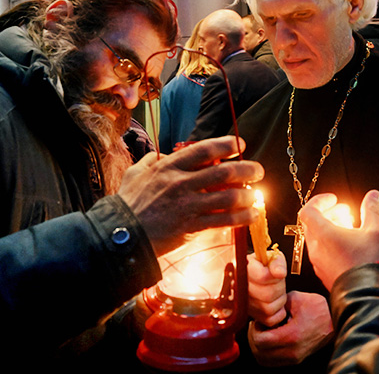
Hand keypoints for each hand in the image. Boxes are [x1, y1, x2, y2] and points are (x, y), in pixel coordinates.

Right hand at [117, 136, 261, 255]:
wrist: (120, 235)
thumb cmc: (127, 204)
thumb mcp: (135, 173)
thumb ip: (152, 161)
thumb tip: (162, 155)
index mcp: (169, 167)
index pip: (205, 149)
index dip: (226, 144)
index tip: (239, 144)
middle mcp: (181, 183)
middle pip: (224, 171)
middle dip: (247, 169)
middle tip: (257, 170)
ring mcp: (188, 205)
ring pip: (229, 196)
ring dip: (248, 195)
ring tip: (255, 195)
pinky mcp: (191, 226)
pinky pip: (224, 220)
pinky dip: (242, 217)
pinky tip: (252, 215)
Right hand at [248, 249, 287, 326]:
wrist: (257, 274)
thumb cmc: (265, 266)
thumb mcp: (272, 257)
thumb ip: (277, 262)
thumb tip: (279, 273)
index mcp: (243, 269)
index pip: (263, 277)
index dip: (275, 276)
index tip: (277, 273)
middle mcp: (239, 288)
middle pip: (268, 294)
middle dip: (280, 288)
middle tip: (278, 282)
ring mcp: (244, 304)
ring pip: (269, 308)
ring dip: (279, 300)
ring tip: (276, 291)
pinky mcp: (251, 316)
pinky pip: (270, 319)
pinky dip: (278, 312)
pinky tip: (275, 302)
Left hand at [248, 291, 333, 365]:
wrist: (334, 320)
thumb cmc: (318, 308)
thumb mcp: (295, 298)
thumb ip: (277, 303)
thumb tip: (263, 306)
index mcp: (292, 335)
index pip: (260, 341)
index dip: (254, 330)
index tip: (259, 321)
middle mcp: (292, 351)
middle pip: (259, 353)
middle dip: (254, 338)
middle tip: (258, 327)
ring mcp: (294, 357)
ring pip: (264, 360)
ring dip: (259, 347)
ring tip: (264, 333)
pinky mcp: (296, 359)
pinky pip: (272, 362)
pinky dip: (266, 353)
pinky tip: (270, 340)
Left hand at [300, 190, 378, 290]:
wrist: (368, 297)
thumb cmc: (370, 264)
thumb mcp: (375, 231)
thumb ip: (371, 210)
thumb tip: (373, 195)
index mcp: (324, 235)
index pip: (308, 210)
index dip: (319, 201)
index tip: (334, 200)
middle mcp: (317, 249)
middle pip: (311, 224)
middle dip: (328, 214)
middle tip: (344, 211)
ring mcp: (319, 263)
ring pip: (316, 239)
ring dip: (330, 228)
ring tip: (350, 227)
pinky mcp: (324, 274)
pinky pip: (321, 253)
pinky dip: (330, 243)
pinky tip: (349, 245)